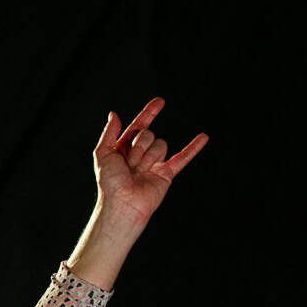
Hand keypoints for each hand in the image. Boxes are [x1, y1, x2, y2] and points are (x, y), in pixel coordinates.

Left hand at [94, 98, 207, 228]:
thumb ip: (109, 133)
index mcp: (125, 149)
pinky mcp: (166, 174)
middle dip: (139, 147)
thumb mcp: (102, 154)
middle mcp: (140, 155)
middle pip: (148, 135)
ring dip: (149, 157)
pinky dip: (194, 148)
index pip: (138, 126)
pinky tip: (204, 137)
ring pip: (160, 145)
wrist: (123, 204)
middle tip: (130, 164)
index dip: (148, 113)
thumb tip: (114, 114)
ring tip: (139, 172)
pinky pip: (182, 158)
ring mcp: (154, 164)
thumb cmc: (110, 183)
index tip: (160, 101)